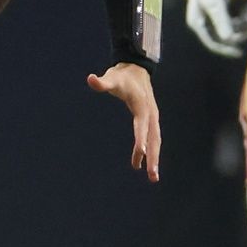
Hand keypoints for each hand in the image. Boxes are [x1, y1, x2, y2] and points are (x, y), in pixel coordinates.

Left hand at [87, 63, 159, 182]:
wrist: (137, 69)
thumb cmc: (122, 76)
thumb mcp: (112, 78)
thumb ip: (102, 83)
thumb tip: (90, 79)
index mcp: (142, 106)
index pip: (141, 126)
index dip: (141, 140)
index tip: (141, 154)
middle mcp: (150, 114)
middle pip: (154, 139)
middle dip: (153, 158)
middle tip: (152, 176)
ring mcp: (153, 117)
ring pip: (156, 141)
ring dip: (155, 158)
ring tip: (152, 177)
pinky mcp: (151, 120)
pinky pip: (153, 138)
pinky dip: (151, 152)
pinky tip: (144, 164)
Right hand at [185, 0, 246, 56]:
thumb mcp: (215, 4)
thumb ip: (221, 22)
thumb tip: (229, 40)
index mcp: (197, 24)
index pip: (211, 43)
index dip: (225, 50)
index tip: (239, 52)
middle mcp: (201, 24)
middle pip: (218, 39)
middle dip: (233, 40)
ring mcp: (209, 18)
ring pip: (223, 32)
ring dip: (235, 32)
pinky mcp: (216, 12)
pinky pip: (226, 24)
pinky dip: (235, 25)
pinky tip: (243, 22)